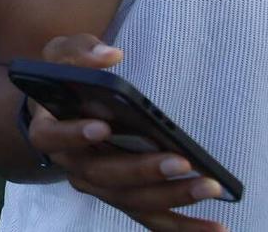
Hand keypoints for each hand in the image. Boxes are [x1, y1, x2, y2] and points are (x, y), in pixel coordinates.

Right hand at [23, 36, 229, 228]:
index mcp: (50, 131)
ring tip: (210, 186)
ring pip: (133, 201)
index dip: (74, 135)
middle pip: (104, 176)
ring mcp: (101, 187)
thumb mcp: (61, 58)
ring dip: (172, 197)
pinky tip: (217, 226)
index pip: (53, 138)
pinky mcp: (127, 198)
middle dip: (143, 171)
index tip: (103, 125)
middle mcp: (73, 166)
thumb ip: (79, 53)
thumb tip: (110, 55)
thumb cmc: (65, 83)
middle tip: (181, 161)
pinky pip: (154, 219)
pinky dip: (184, 227)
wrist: (62, 117)